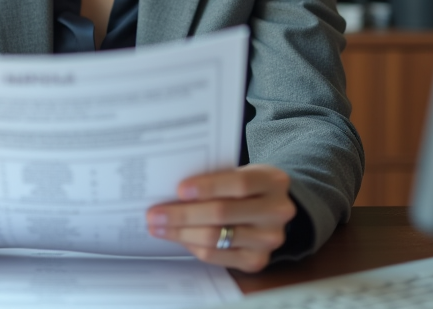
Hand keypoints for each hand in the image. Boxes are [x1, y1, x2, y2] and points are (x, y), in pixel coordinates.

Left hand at [145, 164, 295, 272]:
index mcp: (273, 181)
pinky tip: (178, 237)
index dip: (208, 186)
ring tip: (159, 227)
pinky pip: (217, 256)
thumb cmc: (246, 187)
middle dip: (183, 214)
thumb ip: (216, 177)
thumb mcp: (240, 172)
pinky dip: (193, 246)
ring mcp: (269, 239)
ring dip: (181, 233)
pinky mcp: (256, 260)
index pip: (239, 184)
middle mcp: (277, 211)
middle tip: (155, 214)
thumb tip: (170, 189)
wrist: (270, 209)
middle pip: (223, 213)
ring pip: (216, 237)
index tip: (179, 189)